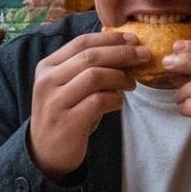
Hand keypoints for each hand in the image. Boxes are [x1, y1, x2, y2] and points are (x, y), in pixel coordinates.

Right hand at [28, 31, 147, 179]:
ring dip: (120, 77)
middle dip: (122, 53)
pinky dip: (115, 99)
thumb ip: (86, 67)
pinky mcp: (67, 122)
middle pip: (90, 57)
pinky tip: (118, 103)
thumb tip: (124, 45)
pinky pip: (98, 101)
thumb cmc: (66, 113)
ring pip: (94, 76)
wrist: (46, 153)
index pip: (82, 42)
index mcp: (47, 66)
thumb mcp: (69, 85)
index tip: (134, 39)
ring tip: (132, 83)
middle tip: (144, 55)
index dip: (110, 38)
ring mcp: (55, 102)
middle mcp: (47, 81)